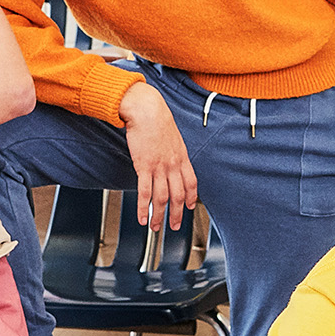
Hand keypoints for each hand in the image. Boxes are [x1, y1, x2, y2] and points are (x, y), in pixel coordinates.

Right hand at [117, 82, 196, 230]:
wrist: (146, 109)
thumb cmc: (156, 118)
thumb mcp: (171, 136)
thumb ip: (172, 150)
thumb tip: (170, 157)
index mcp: (181, 156)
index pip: (191, 182)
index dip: (191, 197)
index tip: (189, 206)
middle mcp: (173, 164)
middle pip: (178, 195)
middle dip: (176, 214)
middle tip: (174, 226)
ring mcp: (159, 166)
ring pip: (162, 198)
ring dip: (159, 216)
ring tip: (156, 226)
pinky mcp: (144, 166)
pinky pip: (145, 192)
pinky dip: (143, 208)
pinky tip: (142, 217)